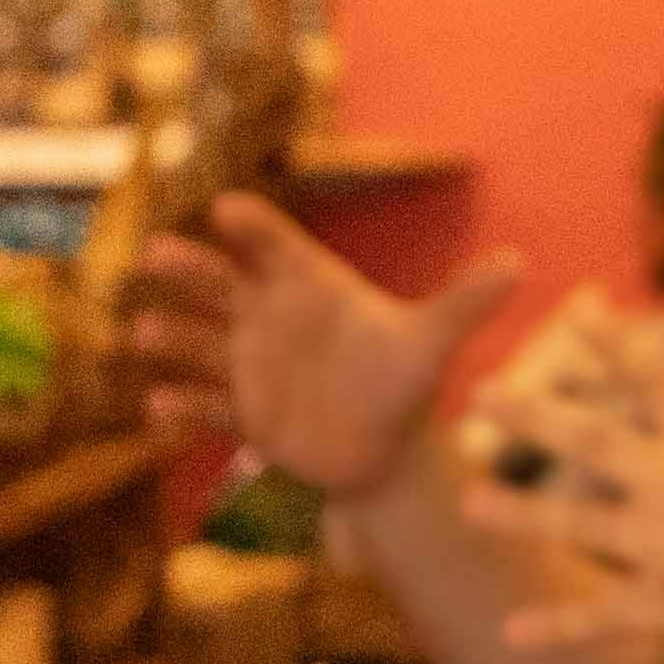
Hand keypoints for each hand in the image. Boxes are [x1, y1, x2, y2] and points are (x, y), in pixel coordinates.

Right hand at [122, 192, 518, 502]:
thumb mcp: (433, 342)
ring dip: (171, 336)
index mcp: (308, 285)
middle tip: (154, 255)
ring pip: (200, 342)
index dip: (251, 227)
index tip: (226, 211)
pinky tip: (156, 405)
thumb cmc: (403, 382)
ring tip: (143, 332)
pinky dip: (182, 406)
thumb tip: (520, 260)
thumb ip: (465, 302)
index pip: (273, 244)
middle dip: (186, 268)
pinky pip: (207, 406)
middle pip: (218, 282)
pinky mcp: (244, 414)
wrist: (385, 451)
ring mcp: (249, 364)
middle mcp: (268, 316)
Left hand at [469, 312, 663, 663]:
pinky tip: (513, 633)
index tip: (578, 307)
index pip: (661, 377)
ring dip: (518, 514)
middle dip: (533, 414)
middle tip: (481, 391)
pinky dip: (557, 626)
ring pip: (578, 524)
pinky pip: (603, 616)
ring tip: (468, 503)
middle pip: (595, 440)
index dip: (615, 340)